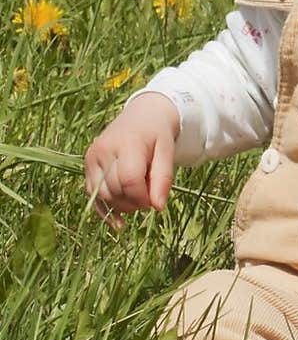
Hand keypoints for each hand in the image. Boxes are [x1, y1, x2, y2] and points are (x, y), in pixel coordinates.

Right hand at [84, 93, 180, 230]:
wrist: (142, 116)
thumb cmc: (157, 135)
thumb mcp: (167, 151)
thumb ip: (163, 178)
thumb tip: (158, 208)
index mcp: (127, 143)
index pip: (129, 180)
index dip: (142, 197)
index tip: (154, 201)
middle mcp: (104, 149)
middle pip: (115, 190)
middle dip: (133, 202)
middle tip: (148, 198)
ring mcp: (92, 157)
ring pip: (102, 195)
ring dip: (121, 206)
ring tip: (137, 199)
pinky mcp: (87, 164)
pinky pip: (92, 194)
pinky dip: (105, 210)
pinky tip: (119, 223)